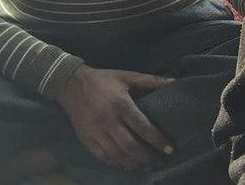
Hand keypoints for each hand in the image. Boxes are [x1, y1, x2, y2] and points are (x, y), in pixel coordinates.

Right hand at [57, 65, 174, 170]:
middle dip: (146, 157)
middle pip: (130, 146)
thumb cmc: (103, 80)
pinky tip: (127, 165)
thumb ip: (151, 81)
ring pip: (117, 155)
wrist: (71, 85)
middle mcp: (109, 121)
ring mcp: (96, 132)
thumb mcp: (127, 76)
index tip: (169, 149)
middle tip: (159, 161)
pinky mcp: (87, 139)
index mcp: (121, 104)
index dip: (157, 140)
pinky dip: (117, 163)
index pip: (142, 127)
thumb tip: (173, 81)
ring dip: (133, 164)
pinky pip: (103, 157)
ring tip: (146, 167)